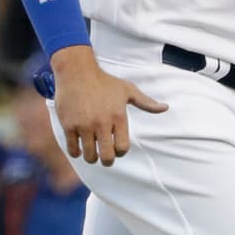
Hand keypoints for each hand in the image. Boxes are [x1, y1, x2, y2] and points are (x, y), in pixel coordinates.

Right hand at [51, 46, 167, 166]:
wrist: (77, 72)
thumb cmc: (105, 82)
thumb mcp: (128, 90)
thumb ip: (146, 103)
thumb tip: (165, 108)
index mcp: (118, 116)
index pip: (123, 147)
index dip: (121, 153)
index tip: (118, 150)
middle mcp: (102, 123)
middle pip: (106, 156)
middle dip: (107, 161)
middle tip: (106, 159)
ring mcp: (84, 125)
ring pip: (89, 155)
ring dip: (91, 158)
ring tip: (92, 154)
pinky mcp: (69, 126)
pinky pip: (72, 149)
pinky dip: (76, 152)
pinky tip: (79, 148)